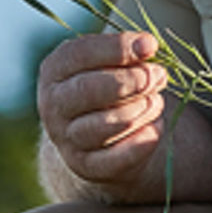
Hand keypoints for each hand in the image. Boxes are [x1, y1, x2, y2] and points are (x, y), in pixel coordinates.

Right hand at [37, 32, 167, 192]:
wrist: (95, 139)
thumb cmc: (107, 87)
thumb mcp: (108, 63)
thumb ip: (125, 52)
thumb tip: (147, 46)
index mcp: (55, 71)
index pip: (79, 54)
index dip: (117, 48)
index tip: (150, 45)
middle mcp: (54, 106)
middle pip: (89, 90)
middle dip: (132, 80)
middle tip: (158, 76)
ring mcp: (67, 139)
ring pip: (106, 124)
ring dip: (141, 109)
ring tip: (156, 101)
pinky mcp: (85, 167)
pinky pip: (116, 158)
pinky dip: (143, 141)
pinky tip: (155, 127)